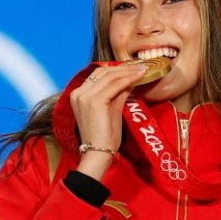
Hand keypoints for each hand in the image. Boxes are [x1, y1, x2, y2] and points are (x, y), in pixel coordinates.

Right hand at [69, 64, 146, 179]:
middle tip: (140, 66)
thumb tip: (131, 80)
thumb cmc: (105, 136)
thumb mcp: (111, 109)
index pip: (98, 74)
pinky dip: (128, 79)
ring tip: (143, 70)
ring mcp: (85, 96)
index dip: (116, 69)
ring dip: (128, 71)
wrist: (98, 153)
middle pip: (103, 71)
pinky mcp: (94, 101)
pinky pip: (115, 85)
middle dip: (123, 67)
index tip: (132, 67)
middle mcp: (78, 93)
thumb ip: (118, 93)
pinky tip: (139, 77)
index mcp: (78, 94)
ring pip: (110, 76)